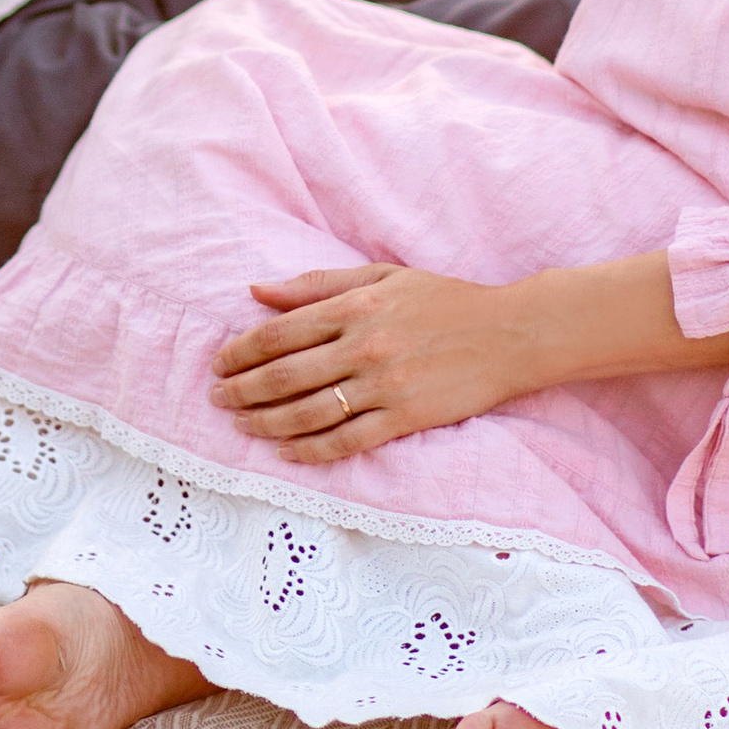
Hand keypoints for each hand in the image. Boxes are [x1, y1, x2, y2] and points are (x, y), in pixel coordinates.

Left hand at [211, 265, 544, 461]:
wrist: (510, 335)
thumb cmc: (445, 300)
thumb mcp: (383, 277)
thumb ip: (319, 284)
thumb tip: (257, 291)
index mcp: (357, 306)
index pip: (281, 331)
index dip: (242, 350)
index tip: (219, 362)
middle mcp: (365, 346)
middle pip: (285, 375)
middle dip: (242, 390)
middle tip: (218, 399)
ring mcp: (385, 385)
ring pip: (308, 412)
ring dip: (266, 422)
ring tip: (242, 426)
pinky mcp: (405, 418)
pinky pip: (347, 441)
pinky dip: (311, 450)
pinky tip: (287, 451)